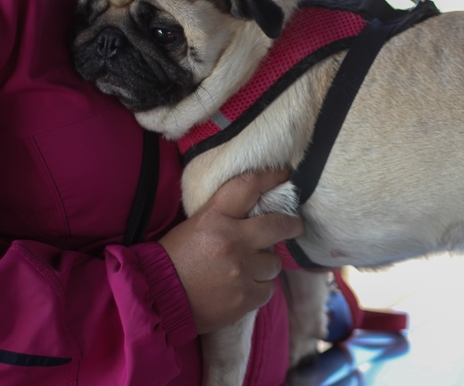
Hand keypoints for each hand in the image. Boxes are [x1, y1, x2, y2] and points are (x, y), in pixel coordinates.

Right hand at [159, 170, 303, 334]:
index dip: (271, 177)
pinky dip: (258, 289)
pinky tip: (240, 290)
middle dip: (292, 225)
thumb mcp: (193, 227)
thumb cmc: (172, 261)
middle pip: (279, 225)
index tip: (285, 175)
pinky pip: (268, 289)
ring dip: (264, 266)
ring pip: (274, 262)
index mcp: (214, 218)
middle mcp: (233, 241)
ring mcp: (241, 271)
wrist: (155, 302)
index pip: (249, 186)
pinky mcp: (245, 297)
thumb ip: (225, 217)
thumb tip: (255, 211)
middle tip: (295, 226)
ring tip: (244, 270)